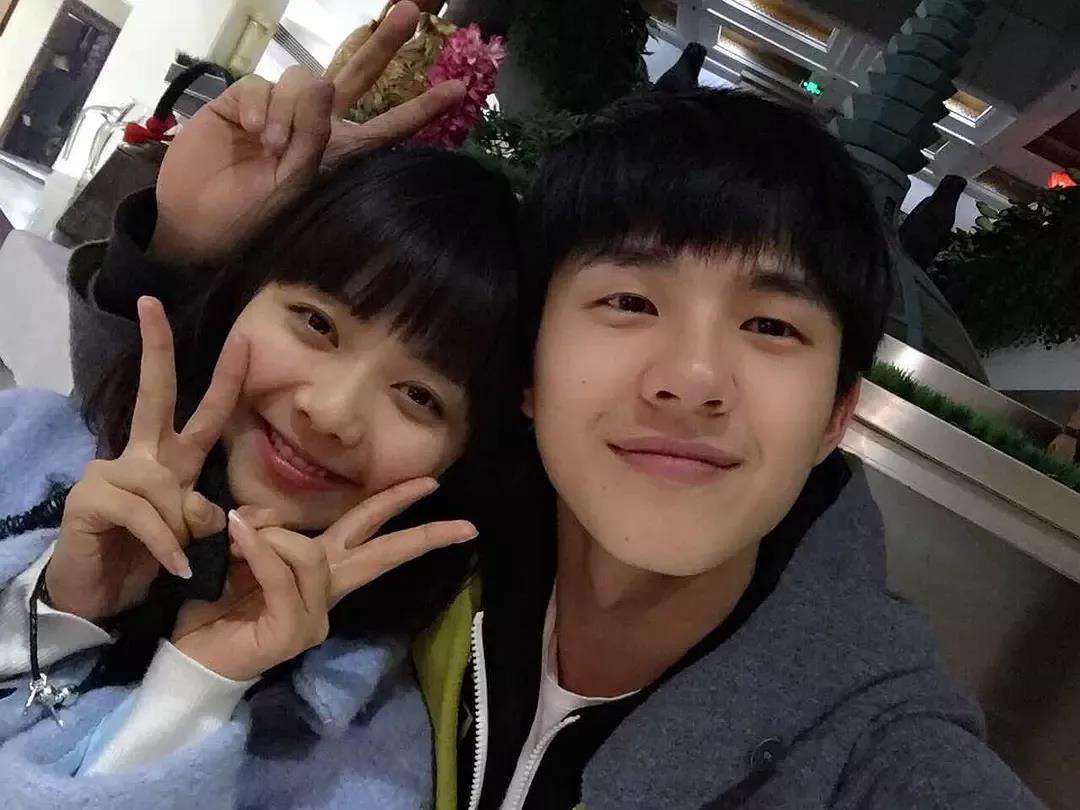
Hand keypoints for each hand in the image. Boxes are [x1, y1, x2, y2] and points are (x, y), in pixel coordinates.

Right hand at [47, 298, 247, 621]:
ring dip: (183, 532)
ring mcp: (111, 473)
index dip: (223, 379)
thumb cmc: (147, 562)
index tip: (242, 339)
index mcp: (170, 461)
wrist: (100, 601)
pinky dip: (167, 546)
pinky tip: (174, 566)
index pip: (200, 413)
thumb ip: (211, 517)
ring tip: (176, 558)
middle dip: (157, 350)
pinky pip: (149, 518)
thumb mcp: (193, 539)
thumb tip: (228, 510)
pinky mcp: (91, 500)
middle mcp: (140, 457)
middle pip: (155, 396)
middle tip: (152, 304)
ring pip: (169, 489)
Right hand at [151, 0, 465, 265]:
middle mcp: (316, 123)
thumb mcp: (293, 185)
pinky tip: (248, 133)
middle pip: (357, 73)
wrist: (198, 223)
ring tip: (269, 148)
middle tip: (409, 12)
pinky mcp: (241, 99)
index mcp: (340, 150)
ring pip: (302, 79)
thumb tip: (321, 80)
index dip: (421, 108)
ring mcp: (279, 109)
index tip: (459, 89)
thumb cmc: (253, 216)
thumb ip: (312, 136)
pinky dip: (256, 107)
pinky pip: (260, 84)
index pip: (388, 126)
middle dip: (384, 43)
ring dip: (289, 111)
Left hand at [173, 479, 476, 680]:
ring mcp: (315, 616)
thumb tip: (265, 517)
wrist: (189, 654)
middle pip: (381, 553)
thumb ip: (260, 526)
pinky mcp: (292, 632)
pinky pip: (283, 577)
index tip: (433, 485)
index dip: (397, 503)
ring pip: (314, 556)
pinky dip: (260, 554)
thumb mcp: (235, 548)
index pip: (368, 530)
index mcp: (321, 568)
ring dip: (273, 538)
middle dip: (422, 533)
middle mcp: (327, 591)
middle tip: (464, 524)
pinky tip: (238, 540)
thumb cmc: (213, 600)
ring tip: (236, 536)